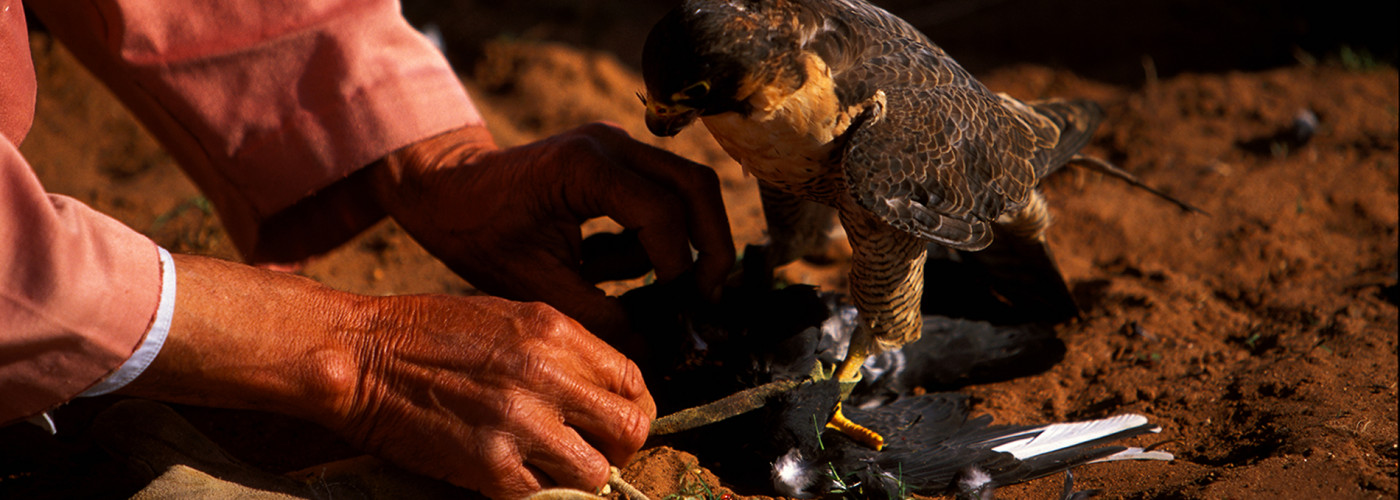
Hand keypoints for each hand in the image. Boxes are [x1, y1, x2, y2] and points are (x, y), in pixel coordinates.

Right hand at [334, 294, 654, 497]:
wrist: (360, 353)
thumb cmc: (428, 333)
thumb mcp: (508, 317)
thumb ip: (561, 350)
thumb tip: (601, 389)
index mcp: (554, 331)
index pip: (632, 380)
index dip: (632, 407)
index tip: (613, 421)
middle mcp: (546, 374)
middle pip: (630, 429)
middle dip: (620, 448)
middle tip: (593, 451)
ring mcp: (519, 422)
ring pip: (596, 474)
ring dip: (581, 478)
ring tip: (551, 467)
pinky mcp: (489, 465)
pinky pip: (543, 495)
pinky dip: (536, 492)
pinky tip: (512, 473)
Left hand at [370, 123, 734, 342]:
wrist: (446, 190)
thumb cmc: (478, 233)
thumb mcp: (536, 286)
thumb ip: (597, 318)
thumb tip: (653, 354)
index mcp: (586, 166)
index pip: (662, 213)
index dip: (679, 266)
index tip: (679, 310)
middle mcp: (611, 143)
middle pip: (697, 185)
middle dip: (712, 245)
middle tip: (708, 297)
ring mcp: (618, 145)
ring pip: (689, 187)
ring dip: (682, 242)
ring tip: (650, 289)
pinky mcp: (618, 159)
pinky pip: (662, 196)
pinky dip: (653, 237)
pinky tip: (605, 265)